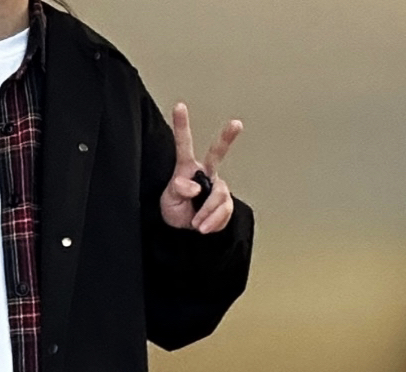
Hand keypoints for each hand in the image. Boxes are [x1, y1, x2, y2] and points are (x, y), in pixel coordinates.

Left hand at [160, 103, 242, 233]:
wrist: (188, 231)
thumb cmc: (176, 211)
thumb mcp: (169, 202)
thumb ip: (178, 191)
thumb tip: (194, 187)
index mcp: (187, 169)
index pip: (184, 146)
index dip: (181, 126)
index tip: (179, 106)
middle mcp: (206, 173)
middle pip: (217, 153)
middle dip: (226, 138)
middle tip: (236, 123)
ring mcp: (218, 186)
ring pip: (218, 196)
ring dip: (206, 213)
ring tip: (196, 223)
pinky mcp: (226, 202)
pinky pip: (223, 211)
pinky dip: (212, 222)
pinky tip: (204, 226)